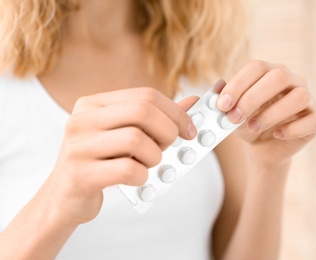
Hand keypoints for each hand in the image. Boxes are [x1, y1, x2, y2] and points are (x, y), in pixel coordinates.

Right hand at [43, 88, 197, 223]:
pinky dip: (142, 176)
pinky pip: (128, 170)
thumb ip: (156, 118)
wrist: (64, 197)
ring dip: (154, 157)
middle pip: (142, 111)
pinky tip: (136, 178)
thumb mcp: (124, 134)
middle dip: (168, 130)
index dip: (175, 111)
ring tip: (147, 164)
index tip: (190, 129)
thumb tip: (192, 102)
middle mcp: (82, 119)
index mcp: (93, 104)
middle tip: (170, 146)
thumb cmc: (101, 162)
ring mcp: (79, 146)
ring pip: (136, 140)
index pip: (145, 95)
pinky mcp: (81, 174)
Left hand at [216, 60, 315, 166]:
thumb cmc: (247, 123)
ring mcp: (308, 99)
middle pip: (279, 77)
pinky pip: (313, 120)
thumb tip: (218, 86)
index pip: (257, 67)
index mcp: (270, 72)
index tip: (222, 105)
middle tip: (234, 118)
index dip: (238, 84)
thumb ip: (224, 99)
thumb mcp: (231, 112)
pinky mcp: (315, 121)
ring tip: (253, 127)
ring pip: (299, 97)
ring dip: (271, 114)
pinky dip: (292, 129)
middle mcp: (292, 81)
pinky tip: (276, 134)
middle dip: (252, 98)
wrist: (262, 147)